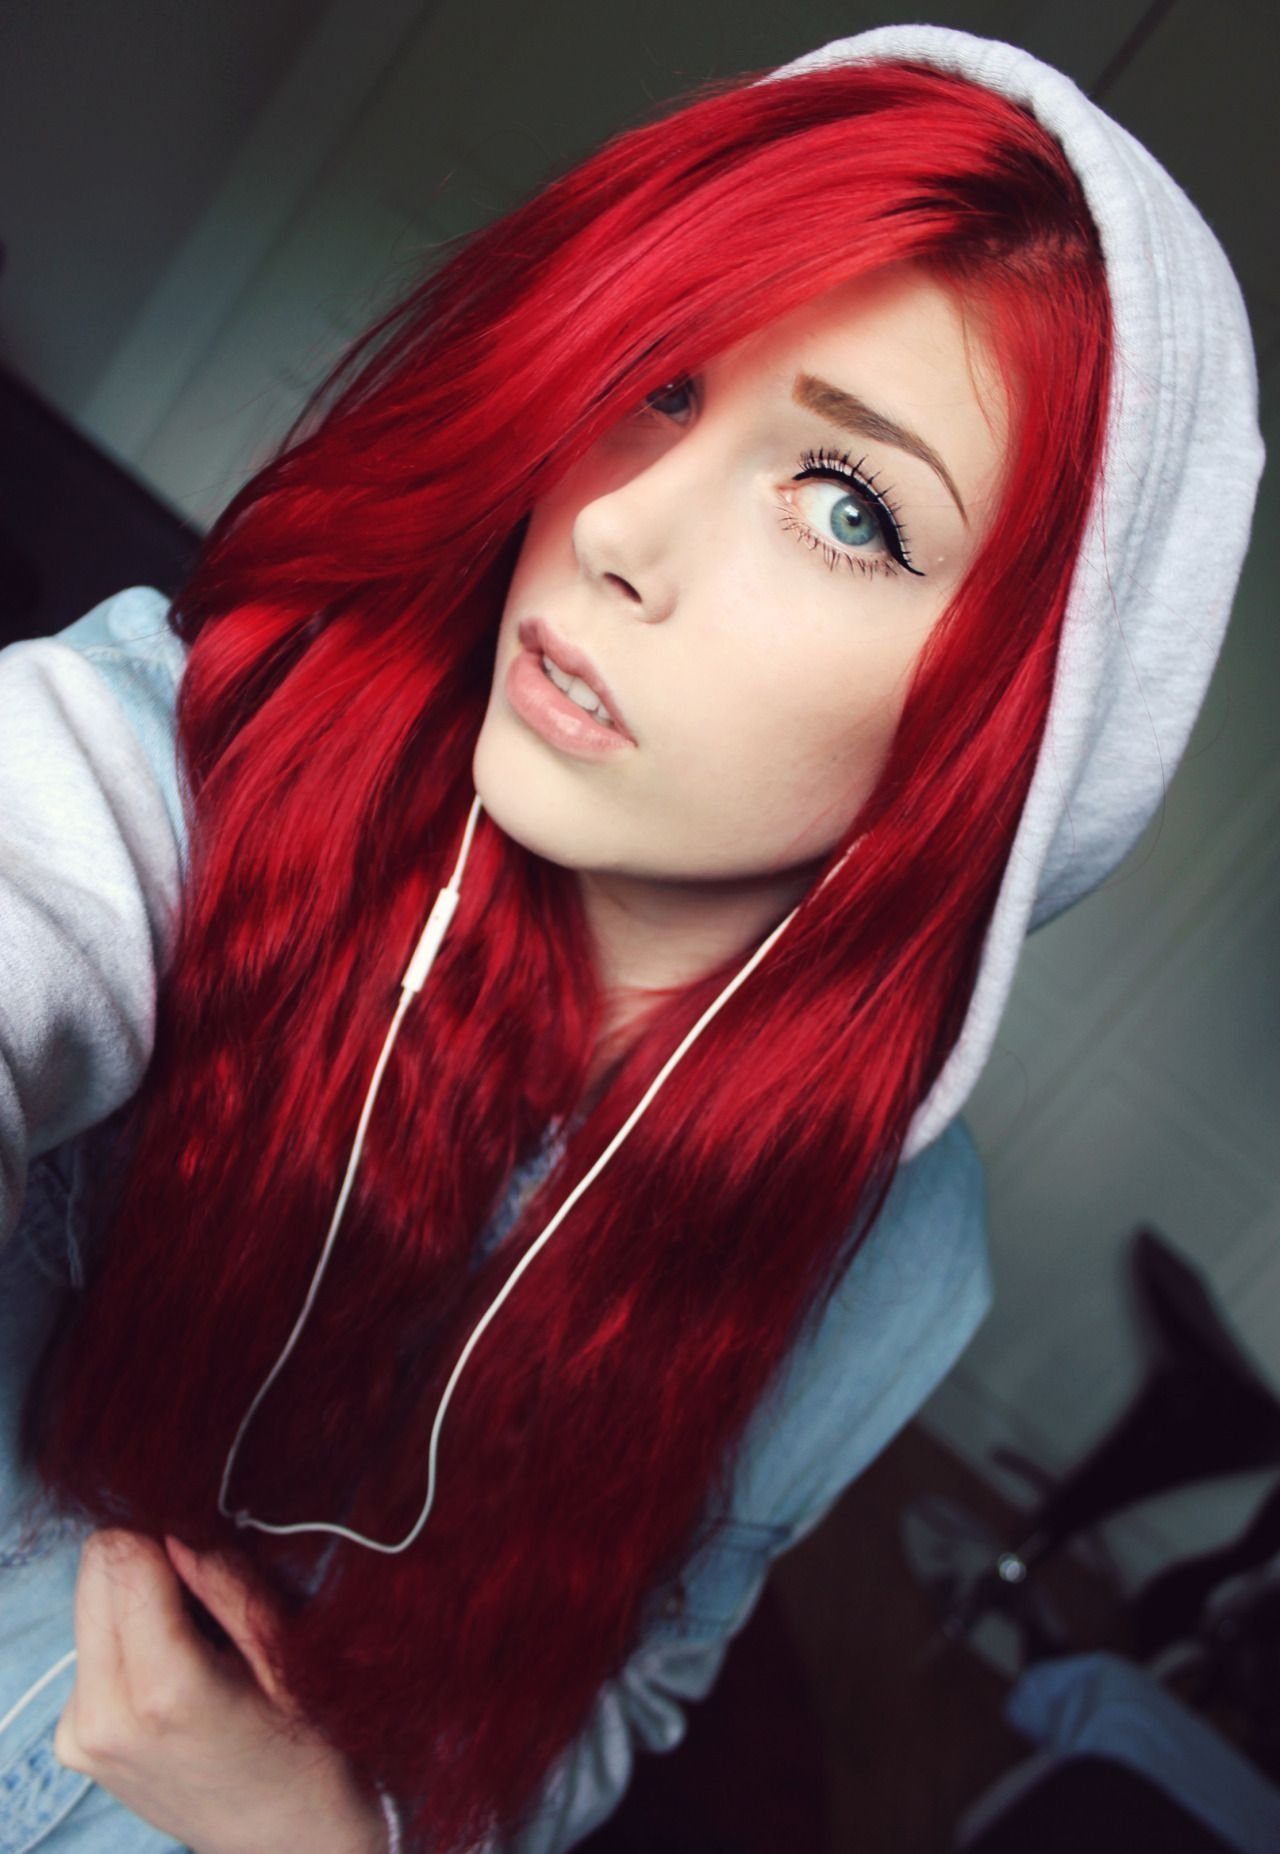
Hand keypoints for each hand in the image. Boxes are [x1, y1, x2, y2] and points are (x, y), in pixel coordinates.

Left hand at [54, 1528, 384, 1853]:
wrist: (285, 1840)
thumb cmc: (305, 1746)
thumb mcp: (286, 1656)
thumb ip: (225, 1584)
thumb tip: (179, 1525)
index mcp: (163, 1689)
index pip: (120, 1554)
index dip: (164, 1531)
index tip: (205, 1547)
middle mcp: (103, 1714)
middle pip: (93, 1569)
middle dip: (144, 1557)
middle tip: (201, 1589)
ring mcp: (79, 1735)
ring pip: (86, 1602)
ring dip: (133, 1595)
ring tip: (194, 1635)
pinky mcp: (71, 1743)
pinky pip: (88, 1646)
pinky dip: (124, 1636)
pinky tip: (174, 1668)